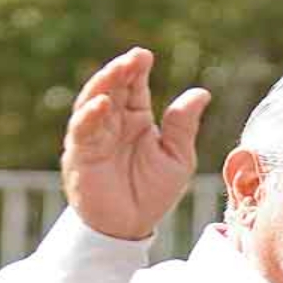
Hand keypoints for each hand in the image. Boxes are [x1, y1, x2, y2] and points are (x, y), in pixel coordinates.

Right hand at [60, 47, 211, 239]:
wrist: (130, 227)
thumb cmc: (152, 193)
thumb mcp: (177, 158)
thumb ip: (183, 126)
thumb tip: (202, 92)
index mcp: (136, 119)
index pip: (134, 87)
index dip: (137, 70)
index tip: (145, 55)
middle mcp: (113, 123)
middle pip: (113, 88)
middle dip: (121, 70)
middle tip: (134, 56)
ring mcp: (95, 137)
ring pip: (93, 102)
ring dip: (104, 84)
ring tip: (118, 69)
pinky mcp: (80, 155)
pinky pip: (82, 131)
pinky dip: (89, 116)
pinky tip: (101, 104)